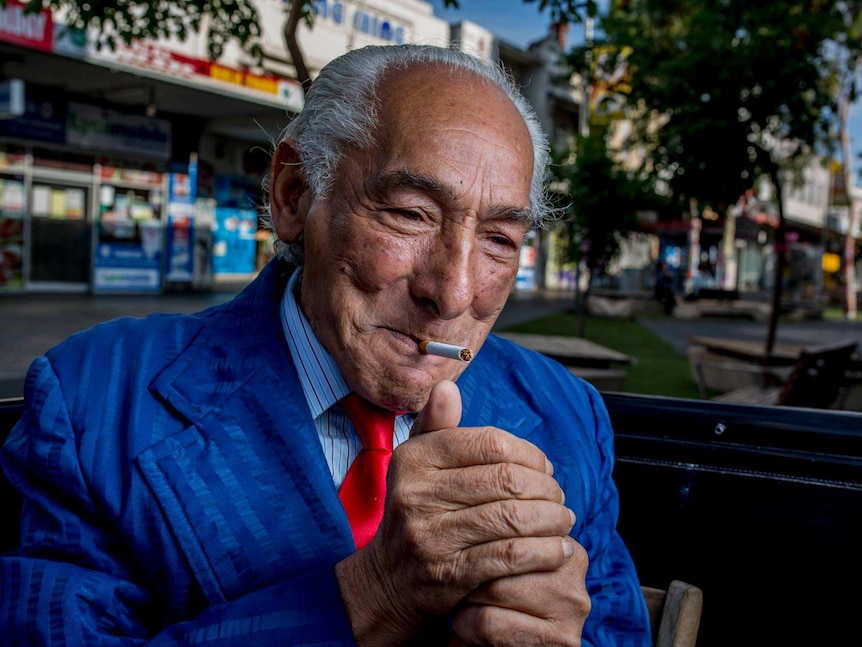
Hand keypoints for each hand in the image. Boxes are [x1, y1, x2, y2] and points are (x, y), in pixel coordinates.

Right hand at [335, 380, 575, 644]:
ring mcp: (431, 535)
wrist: (388, 580)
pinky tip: (558, 549)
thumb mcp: (416, 464)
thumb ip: (436, 425)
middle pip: (506, 480)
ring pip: (512, 518)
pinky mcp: (448, 573)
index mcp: (414, 458)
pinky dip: (543, 552)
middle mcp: (416, 494)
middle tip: (560, 497)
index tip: (545, 468)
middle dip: (546, 489)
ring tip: (565, 520)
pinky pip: (510, 556)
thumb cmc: (416, 510)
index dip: (529, 454)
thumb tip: (447, 386)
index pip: (490, 443)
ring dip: (551, 519)